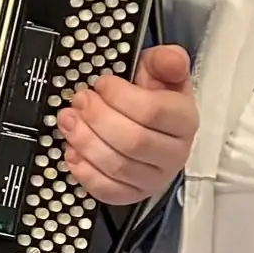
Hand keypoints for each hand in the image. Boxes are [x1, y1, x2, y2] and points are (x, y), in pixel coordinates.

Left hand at [56, 40, 196, 208]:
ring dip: (85, 141)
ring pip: (117, 166)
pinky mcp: (134, 195)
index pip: (152, 112)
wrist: (154, 131)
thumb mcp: (160, 73)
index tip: (101, 84)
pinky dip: (84, 170)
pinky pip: (107, 189)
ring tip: (69, 121)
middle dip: (97, 118)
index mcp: (184, 120)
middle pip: (133, 141)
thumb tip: (171, 58)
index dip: (120, 96)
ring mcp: (155, 178)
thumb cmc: (154, 100)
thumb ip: (165, 61)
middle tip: (79, 101)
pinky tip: (73, 150)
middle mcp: (174, 153)